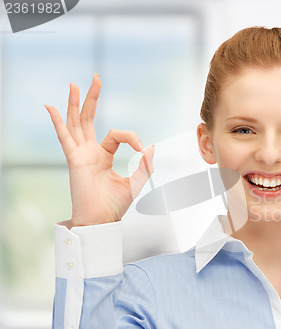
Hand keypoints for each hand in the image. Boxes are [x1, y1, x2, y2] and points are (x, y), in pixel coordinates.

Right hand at [45, 74, 154, 227]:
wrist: (102, 220)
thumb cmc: (115, 205)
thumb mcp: (135, 181)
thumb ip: (144, 164)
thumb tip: (150, 146)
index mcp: (103, 156)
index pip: (116, 134)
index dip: (131, 137)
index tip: (141, 149)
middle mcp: (90, 152)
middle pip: (89, 119)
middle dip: (92, 98)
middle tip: (96, 78)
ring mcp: (81, 154)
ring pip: (76, 123)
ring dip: (75, 103)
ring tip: (74, 84)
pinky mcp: (75, 160)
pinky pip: (65, 137)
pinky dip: (58, 122)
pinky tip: (51, 106)